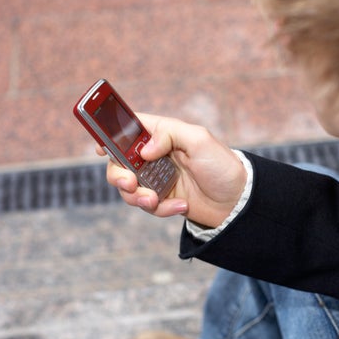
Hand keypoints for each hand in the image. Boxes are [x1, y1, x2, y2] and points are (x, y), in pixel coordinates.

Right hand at [102, 114, 246, 227]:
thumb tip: (143, 150)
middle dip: (118, 175)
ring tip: (156, 199)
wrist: (237, 201)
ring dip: (137, 196)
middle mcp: (155, 155)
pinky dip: (162, 209)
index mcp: (162, 135)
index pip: (129, 129)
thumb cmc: (222, 165)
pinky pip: (147, 206)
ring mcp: (156, 178)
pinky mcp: (162, 199)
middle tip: (130, 182)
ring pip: (128, 188)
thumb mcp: (200, 140)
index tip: (101, 148)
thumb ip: (169, 135)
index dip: (110, 135)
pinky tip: (181, 206)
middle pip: (119, 162)